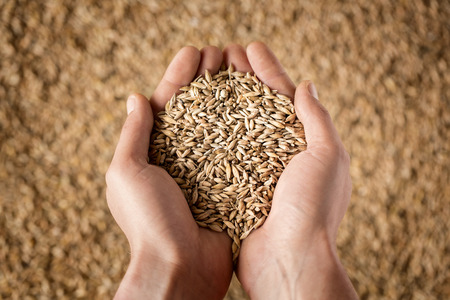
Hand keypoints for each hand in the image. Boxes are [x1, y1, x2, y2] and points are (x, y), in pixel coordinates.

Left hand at [106, 46, 232, 299]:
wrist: (181, 268)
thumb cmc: (148, 222)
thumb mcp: (126, 173)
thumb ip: (133, 135)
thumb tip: (135, 97)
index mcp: (152, 153)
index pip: (166, 105)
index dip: (178, 76)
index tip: (194, 52)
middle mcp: (180, 159)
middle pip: (195, 110)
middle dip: (206, 81)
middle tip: (222, 55)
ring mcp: (206, 171)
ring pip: (219, 126)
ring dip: (228, 97)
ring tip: (240, 70)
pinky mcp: (229, 184)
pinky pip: (238, 150)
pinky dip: (245, 128)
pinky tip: (257, 107)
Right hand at [224, 42, 357, 298]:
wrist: (289, 261)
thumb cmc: (313, 209)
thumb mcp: (327, 156)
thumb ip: (317, 119)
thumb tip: (306, 85)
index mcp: (302, 143)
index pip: (282, 96)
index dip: (268, 69)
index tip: (251, 47)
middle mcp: (276, 154)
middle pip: (255, 106)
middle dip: (241, 79)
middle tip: (223, 54)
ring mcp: (252, 170)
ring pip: (234, 126)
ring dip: (222, 99)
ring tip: (206, 74)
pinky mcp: (232, 187)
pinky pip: (218, 153)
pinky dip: (208, 132)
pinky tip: (195, 115)